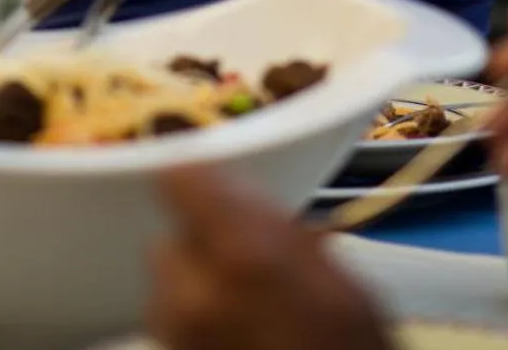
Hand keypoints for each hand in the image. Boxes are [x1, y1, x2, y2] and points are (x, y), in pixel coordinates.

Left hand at [148, 167, 392, 349]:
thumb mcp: (342, 287)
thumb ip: (282, 234)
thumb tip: (242, 196)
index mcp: (242, 258)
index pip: (180, 179)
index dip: (194, 174)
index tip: (206, 177)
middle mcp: (193, 297)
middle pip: (168, 241)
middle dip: (199, 246)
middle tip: (241, 262)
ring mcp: (174, 341)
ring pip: (165, 288)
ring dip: (193, 288)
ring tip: (242, 310)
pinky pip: (170, 330)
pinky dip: (193, 327)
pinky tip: (234, 339)